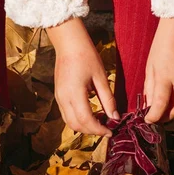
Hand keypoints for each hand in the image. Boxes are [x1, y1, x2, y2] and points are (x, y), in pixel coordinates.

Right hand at [47, 17, 119, 136]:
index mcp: (74, 93)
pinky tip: (90, 115)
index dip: (99, 130)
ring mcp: (58, 97)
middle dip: (92, 131)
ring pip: (69, 122)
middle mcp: (63, 98)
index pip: (86, 120)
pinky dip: (77, 119)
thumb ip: (108, 99)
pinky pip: (66, 114)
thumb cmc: (86, 56)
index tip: (111, 131)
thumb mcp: (101, 77)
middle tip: (106, 129)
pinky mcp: (58, 95)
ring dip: (84, 127)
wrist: (69, 43)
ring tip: (99, 123)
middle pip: (76, 125)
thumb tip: (115, 117)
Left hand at [144, 17, 173, 123]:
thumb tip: (148, 105)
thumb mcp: (150, 66)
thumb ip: (149, 87)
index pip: (160, 105)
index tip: (147, 120)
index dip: (153, 117)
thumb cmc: (162, 44)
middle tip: (156, 117)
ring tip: (165, 111)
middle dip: (165, 118)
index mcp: (166, 77)